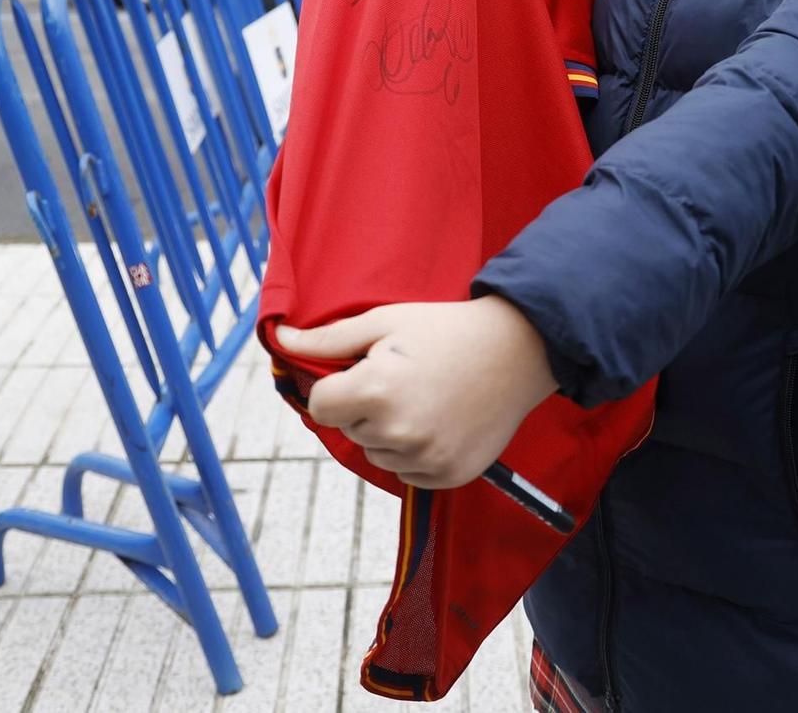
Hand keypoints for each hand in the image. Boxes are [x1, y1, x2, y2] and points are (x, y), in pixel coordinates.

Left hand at [276, 296, 558, 488]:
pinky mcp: (448, 475)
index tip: (365, 369)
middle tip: (405, 378)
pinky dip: (415, 453)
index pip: (320, 406)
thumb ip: (328, 339)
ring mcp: (425, 459)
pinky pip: (407, 472)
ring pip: (377, 453)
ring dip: (389, 432)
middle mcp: (397, 433)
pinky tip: (440, 421)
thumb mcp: (384, 322)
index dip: (337, 386)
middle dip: (366, 407)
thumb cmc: (446, 329)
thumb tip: (279, 339)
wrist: (518, 350)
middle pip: (349, 430)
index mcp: (375, 391)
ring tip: (426, 398)